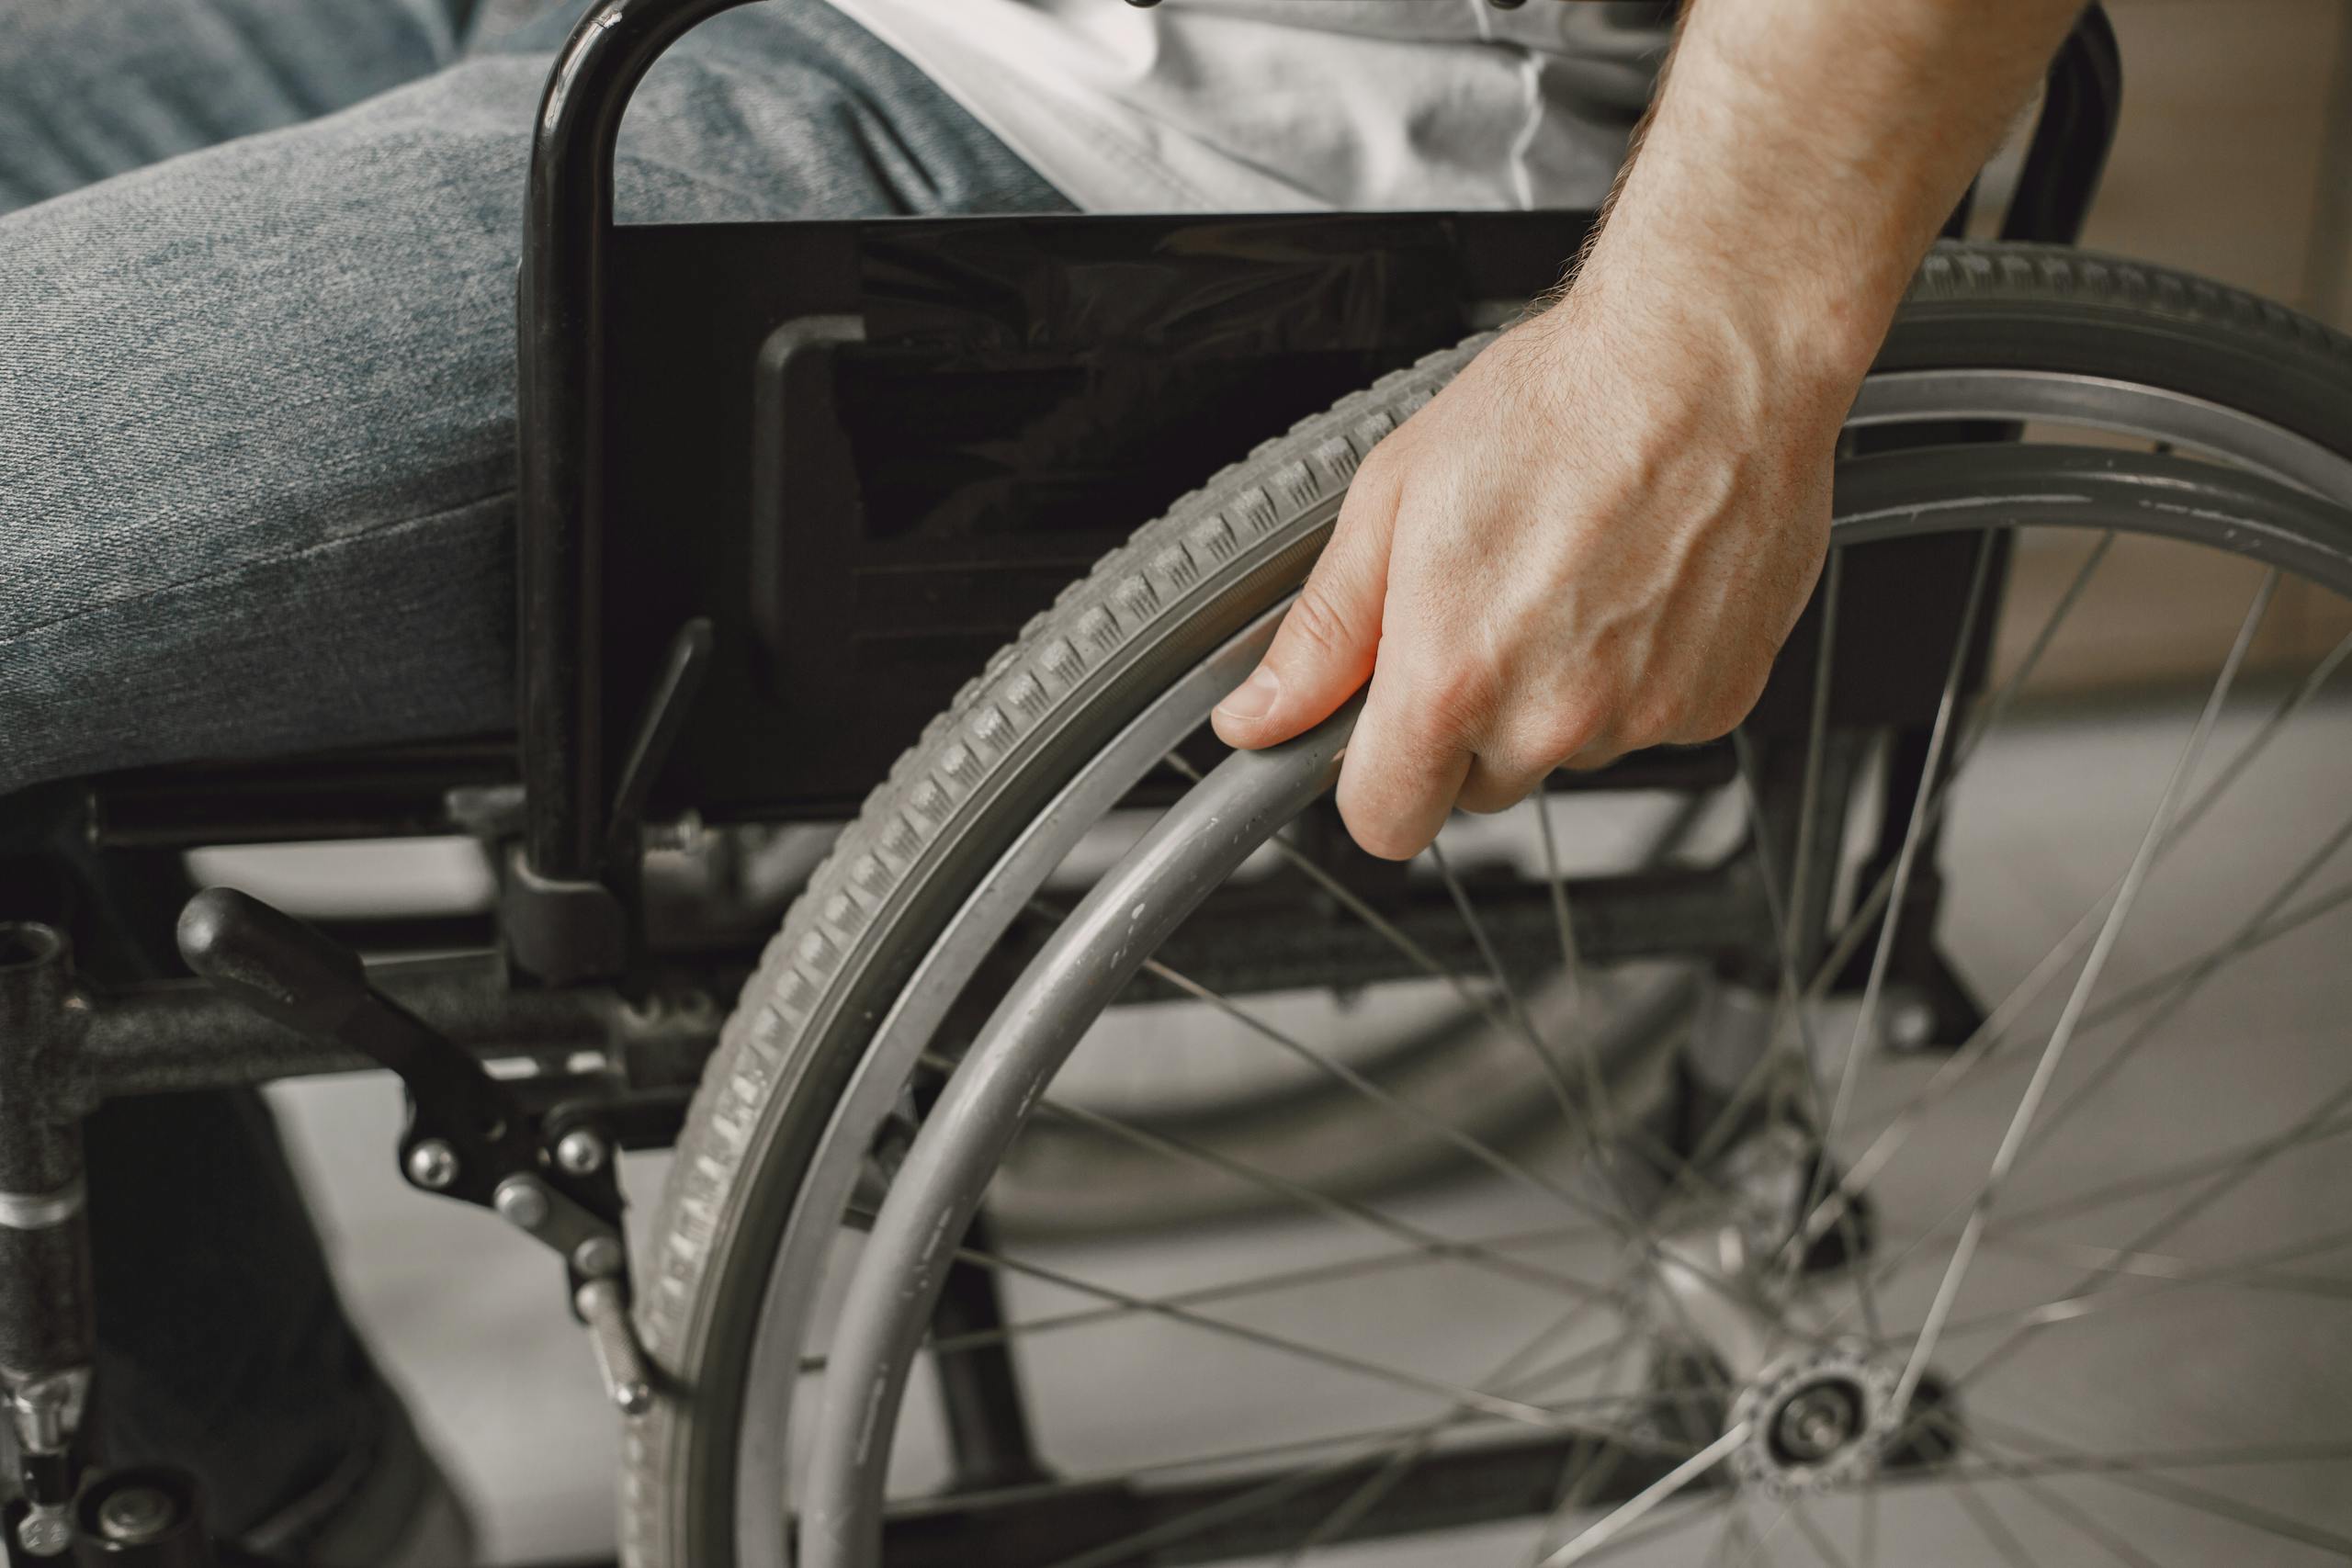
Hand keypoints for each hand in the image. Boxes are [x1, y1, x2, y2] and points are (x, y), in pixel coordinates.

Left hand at [1210, 273, 1852, 859]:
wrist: (1718, 358)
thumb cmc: (1564, 404)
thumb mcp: (1393, 499)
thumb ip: (1325, 632)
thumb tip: (1262, 715)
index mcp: (1455, 676)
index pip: (1385, 821)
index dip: (1371, 779)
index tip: (1376, 735)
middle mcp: (1555, 715)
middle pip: (1477, 788)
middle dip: (1466, 722)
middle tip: (1485, 609)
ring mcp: (1645, 716)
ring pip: (1566, 752)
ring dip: (1556, 695)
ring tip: (1568, 578)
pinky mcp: (1717, 701)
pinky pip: (1648, 723)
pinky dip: (1636, 675)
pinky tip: (1633, 586)